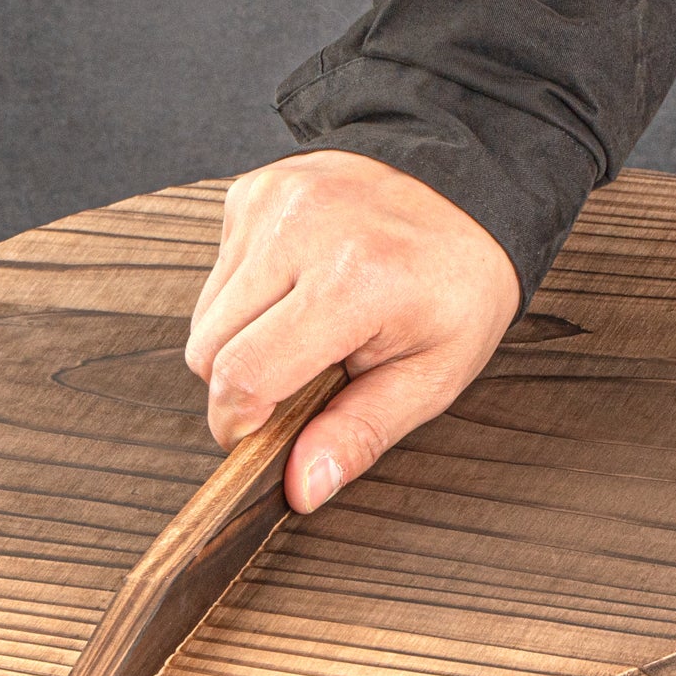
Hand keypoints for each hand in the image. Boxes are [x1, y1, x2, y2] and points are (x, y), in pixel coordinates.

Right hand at [186, 151, 520, 509]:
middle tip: (298, 383)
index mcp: (353, 282)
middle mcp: (303, 229)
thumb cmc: (457, 286)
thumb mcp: (432, 374)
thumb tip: (302, 487)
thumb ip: (360, 433)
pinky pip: (218, 269)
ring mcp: (273, 201)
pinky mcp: (253, 188)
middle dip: (239, 385)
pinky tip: (299, 286)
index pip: (244, 374)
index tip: (259, 437)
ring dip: (242, 338)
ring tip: (307, 330)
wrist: (469, 190)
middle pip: (209, 347)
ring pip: (205, 312)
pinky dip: (248, 293)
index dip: (239, 424)